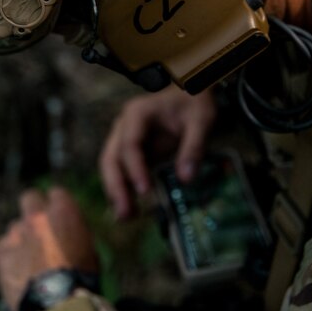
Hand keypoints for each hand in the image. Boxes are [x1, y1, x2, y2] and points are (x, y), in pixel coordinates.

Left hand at [0, 186, 98, 310]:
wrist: (57, 306)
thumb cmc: (82, 281)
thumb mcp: (90, 251)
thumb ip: (75, 234)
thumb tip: (67, 233)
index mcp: (63, 211)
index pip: (57, 193)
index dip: (58, 205)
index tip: (60, 217)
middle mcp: (37, 216)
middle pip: (30, 198)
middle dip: (35, 209)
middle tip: (40, 227)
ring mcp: (16, 232)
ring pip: (16, 226)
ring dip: (22, 236)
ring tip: (30, 259)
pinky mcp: (1, 251)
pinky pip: (3, 245)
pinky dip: (9, 254)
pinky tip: (17, 270)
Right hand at [99, 85, 216, 219]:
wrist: (189, 93)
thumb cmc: (193, 103)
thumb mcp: (201, 120)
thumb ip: (193, 148)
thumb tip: (186, 180)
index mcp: (137, 113)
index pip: (129, 144)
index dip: (134, 168)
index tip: (144, 190)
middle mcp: (124, 127)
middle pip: (111, 158)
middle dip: (116, 186)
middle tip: (126, 213)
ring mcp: (124, 139)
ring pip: (111, 167)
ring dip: (116, 192)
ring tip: (127, 217)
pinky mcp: (130, 153)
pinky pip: (121, 172)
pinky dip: (123, 190)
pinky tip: (130, 211)